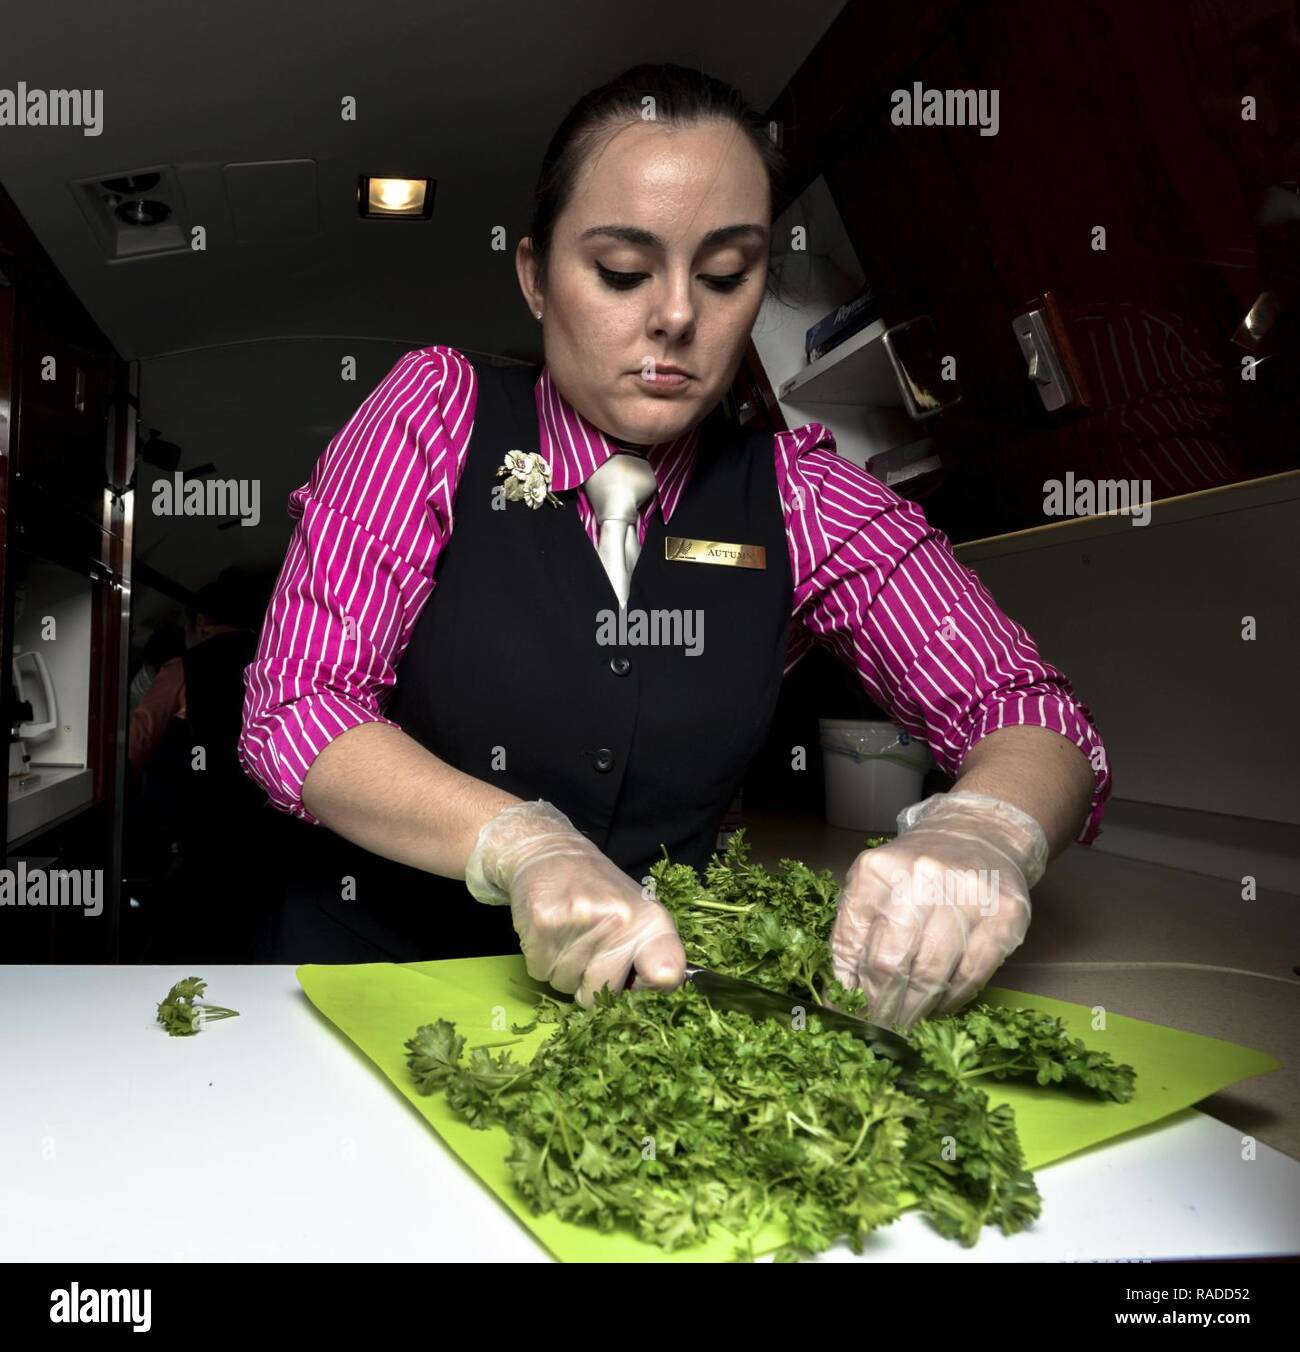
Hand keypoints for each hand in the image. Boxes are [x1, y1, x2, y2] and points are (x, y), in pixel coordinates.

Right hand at [464, 799, 685, 1004]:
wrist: (551, 852)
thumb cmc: (599, 893)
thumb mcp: (637, 916)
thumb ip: (649, 957)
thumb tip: (649, 1000)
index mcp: (651, 921)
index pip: (668, 974)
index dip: (650, 991)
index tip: (636, 981)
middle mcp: (620, 919)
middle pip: (600, 995)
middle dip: (588, 982)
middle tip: (586, 947)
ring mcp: (581, 920)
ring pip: (565, 985)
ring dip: (562, 969)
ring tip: (567, 934)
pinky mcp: (544, 921)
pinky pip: (540, 972)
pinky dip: (540, 960)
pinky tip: (548, 932)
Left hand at [829, 791, 1048, 1030]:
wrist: (978, 834)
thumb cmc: (915, 870)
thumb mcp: (874, 885)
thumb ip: (854, 933)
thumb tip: (839, 998)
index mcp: (877, 871)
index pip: (851, 944)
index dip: (846, 988)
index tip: (844, 1014)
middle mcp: (921, 879)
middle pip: (890, 965)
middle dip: (878, 1008)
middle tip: (875, 1030)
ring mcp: (966, 897)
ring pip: (931, 976)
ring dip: (914, 1011)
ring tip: (904, 1027)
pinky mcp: (1004, 918)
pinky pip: (971, 976)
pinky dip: (951, 1001)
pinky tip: (938, 1007)